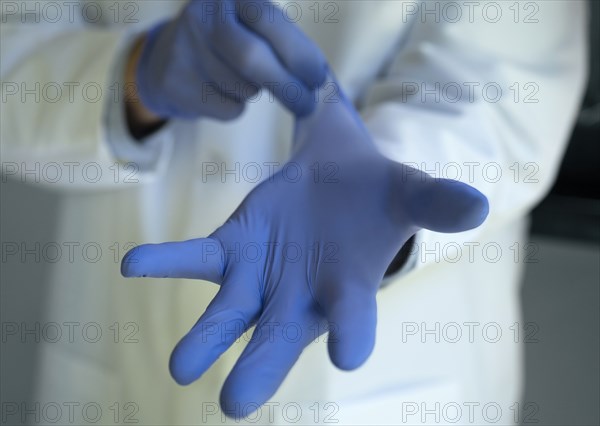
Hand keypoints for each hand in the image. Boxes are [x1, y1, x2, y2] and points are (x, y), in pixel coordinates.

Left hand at [121, 75, 488, 417]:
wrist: (335, 180)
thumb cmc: (375, 197)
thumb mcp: (408, 193)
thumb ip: (434, 202)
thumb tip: (479, 206)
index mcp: (348, 287)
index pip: (352, 316)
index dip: (352, 332)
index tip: (349, 356)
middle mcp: (299, 295)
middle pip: (277, 339)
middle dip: (258, 370)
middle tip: (234, 405)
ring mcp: (260, 275)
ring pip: (229, 314)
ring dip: (204, 338)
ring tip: (182, 366)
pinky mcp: (231, 248)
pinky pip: (195, 259)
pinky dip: (165, 262)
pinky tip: (134, 264)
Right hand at [132, 0, 326, 121]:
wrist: (167, 57)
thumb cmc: (229, 42)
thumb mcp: (253, 26)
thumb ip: (284, 41)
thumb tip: (317, 76)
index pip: (268, 21)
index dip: (298, 53)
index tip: (318, 78)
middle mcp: (202, 15)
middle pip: (251, 58)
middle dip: (287, 86)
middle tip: (306, 105)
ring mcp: (184, 47)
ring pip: (242, 88)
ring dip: (255, 92)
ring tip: (241, 79)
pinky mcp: (175, 82)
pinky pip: (228, 109)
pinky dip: (236, 107)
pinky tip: (221, 92)